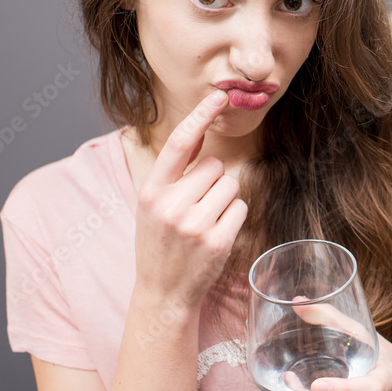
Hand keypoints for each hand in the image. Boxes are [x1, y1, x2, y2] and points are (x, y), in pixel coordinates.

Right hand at [134, 90, 247, 307]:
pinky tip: (215, 234)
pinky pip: (240, 207)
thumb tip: (198, 134)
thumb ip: (173, 174)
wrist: (162, 293)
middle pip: (213, 166)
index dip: (199, 117)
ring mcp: (195, 223)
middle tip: (196, 208)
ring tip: (204, 222)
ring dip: (224, 199)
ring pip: (230, 184)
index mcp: (151, 192)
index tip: (217, 97)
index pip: (177, 144)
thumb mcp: (153, 206)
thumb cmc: (160, 243)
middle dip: (211, 181)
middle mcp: (171, 205)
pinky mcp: (218, 240)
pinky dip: (233, 217)